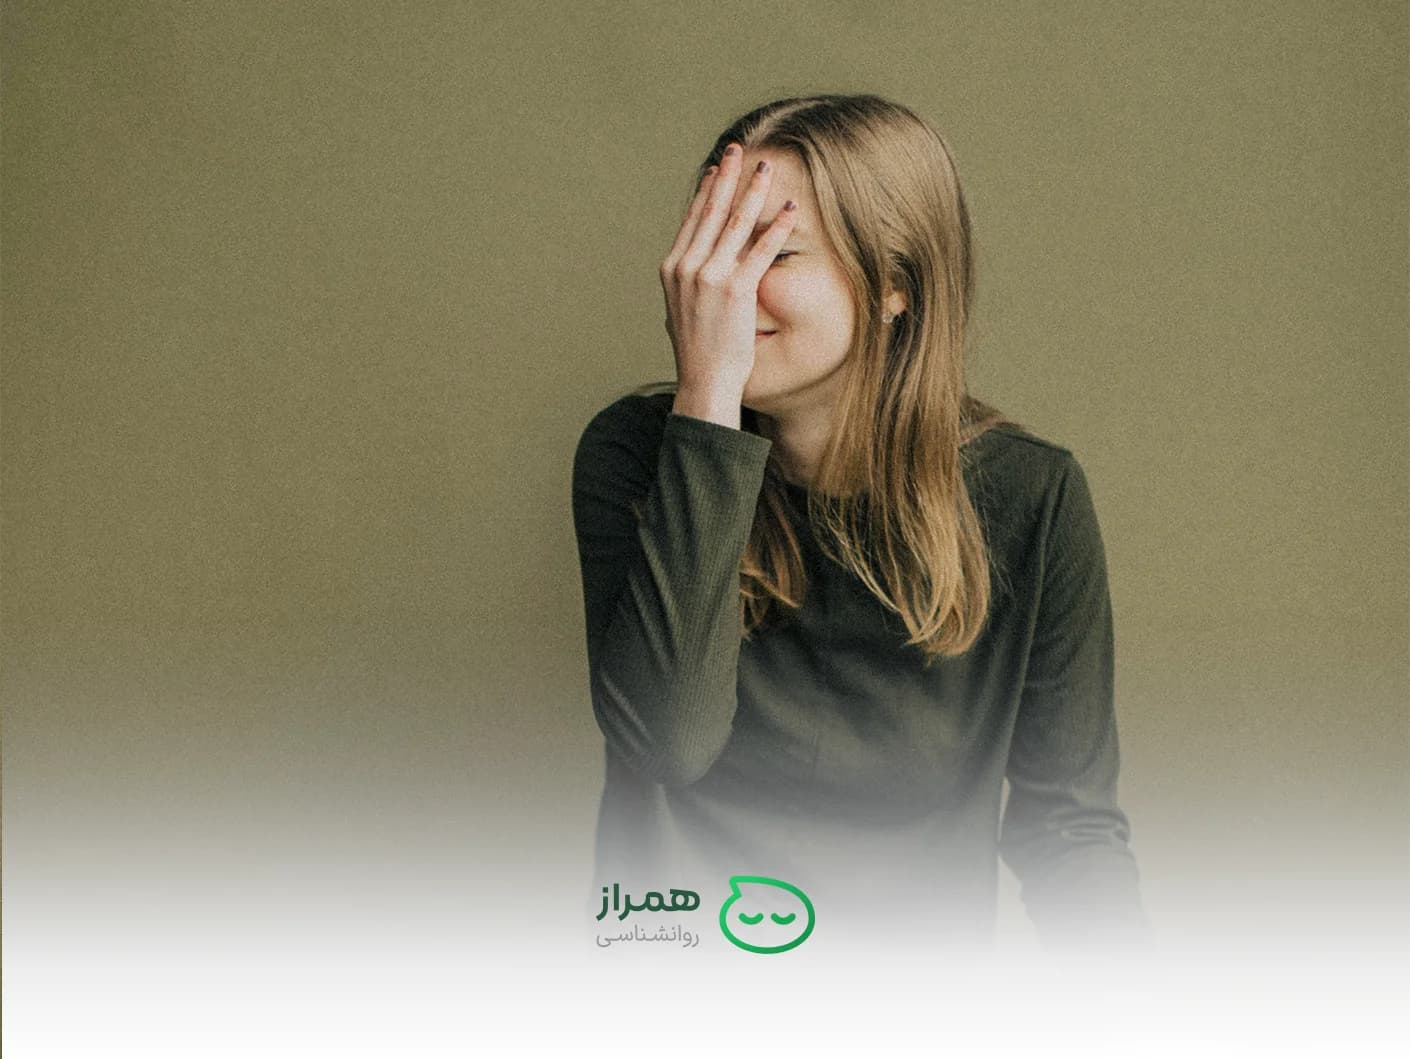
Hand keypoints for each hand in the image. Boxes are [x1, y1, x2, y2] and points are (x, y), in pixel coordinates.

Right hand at [659, 144, 797, 412]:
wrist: (703, 381)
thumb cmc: (699, 352)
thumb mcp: (683, 311)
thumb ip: (689, 284)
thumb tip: (694, 271)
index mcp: (673, 268)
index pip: (692, 220)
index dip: (706, 191)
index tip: (716, 169)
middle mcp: (687, 267)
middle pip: (711, 211)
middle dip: (727, 177)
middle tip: (738, 149)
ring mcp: (710, 277)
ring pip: (735, 223)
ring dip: (753, 191)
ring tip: (766, 168)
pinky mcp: (735, 290)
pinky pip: (761, 250)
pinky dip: (777, 227)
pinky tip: (790, 209)